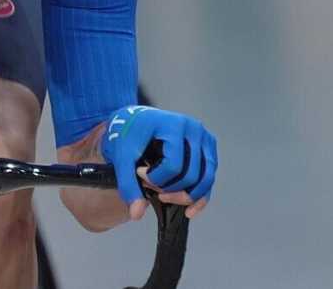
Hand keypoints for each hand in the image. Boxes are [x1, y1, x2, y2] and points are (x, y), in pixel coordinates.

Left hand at [100, 106, 217, 220]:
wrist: (136, 120)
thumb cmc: (130, 132)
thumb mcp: (123, 155)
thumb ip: (128, 183)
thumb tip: (136, 213)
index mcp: (173, 125)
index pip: (173, 165)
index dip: (156, 179)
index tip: (140, 174)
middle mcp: (193, 129)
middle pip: (191, 175)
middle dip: (170, 189)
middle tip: (151, 187)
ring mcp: (204, 138)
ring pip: (205, 179)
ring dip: (186, 195)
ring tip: (164, 195)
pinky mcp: (208, 147)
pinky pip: (209, 177)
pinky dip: (200, 196)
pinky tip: (189, 209)